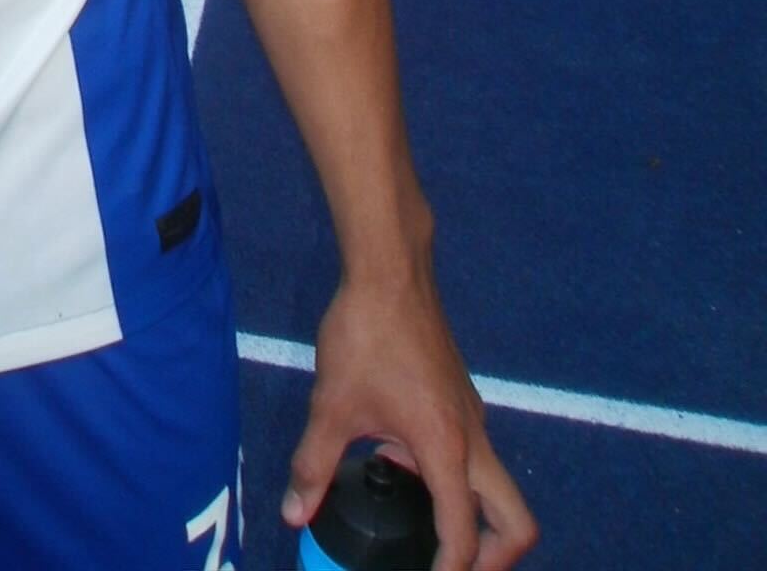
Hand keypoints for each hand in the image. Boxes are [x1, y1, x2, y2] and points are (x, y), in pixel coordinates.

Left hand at [283, 270, 535, 569]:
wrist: (391, 269)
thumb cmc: (366, 333)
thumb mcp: (332, 405)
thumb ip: (314, 464)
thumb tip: (294, 512)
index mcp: (447, 449)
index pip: (463, 535)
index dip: (449, 570)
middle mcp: (473, 438)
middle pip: (516, 522)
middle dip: (493, 559)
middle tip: (449, 565)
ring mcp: (472, 416)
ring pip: (497, 489)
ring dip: (472, 517)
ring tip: (419, 523)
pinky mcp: (461, 398)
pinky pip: (475, 458)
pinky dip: (455, 480)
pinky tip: (402, 464)